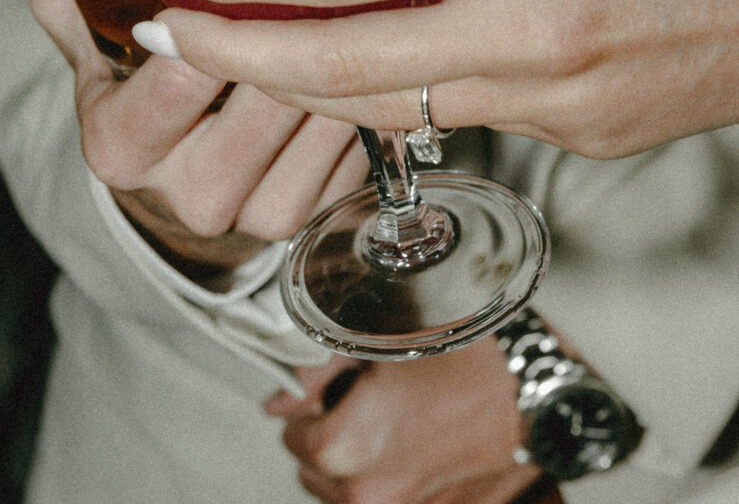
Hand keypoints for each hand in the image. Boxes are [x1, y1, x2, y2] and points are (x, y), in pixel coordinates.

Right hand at [29, 0, 367, 271]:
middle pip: (264, 100)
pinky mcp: (308, 216)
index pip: (182, 76)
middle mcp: (188, 194)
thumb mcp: (83, 26)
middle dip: (291, 32)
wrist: (171, 164)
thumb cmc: (132, 79)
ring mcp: (252, 214)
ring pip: (319, 122)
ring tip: (348, 2)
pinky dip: (364, 96)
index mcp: (122, 146)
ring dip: (340, 56)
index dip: (217, 17)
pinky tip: (362, 55)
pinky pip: (354, 149)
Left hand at [131, 0, 738, 157]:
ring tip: (225, 52)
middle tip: (159, 19)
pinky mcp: (571, 136)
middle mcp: (531, 29)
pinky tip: (345, 72)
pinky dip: (382, 99)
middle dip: (231, 48)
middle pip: (339, 60)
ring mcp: (550, 96)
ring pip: (384, 105)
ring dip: (290, 85)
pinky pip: (452, 119)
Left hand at [264, 337, 540, 503]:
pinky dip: (391, 474)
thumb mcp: (385, 338)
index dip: (313, 402)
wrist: (543, 390)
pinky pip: (387, 499)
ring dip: (361, 458)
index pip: (292, 434)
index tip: (339, 384)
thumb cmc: (473, 356)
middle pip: (317, 467)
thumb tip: (282, 396)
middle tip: (373, 394)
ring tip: (400, 417)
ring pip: (349, 490)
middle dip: (335, 431)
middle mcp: (370, 496)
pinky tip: (418, 441)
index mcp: (347, 447)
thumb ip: (318, 368)